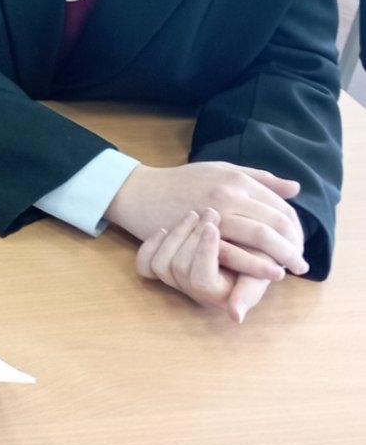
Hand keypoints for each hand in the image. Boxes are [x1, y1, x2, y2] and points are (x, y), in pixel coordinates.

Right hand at [105, 162, 307, 279]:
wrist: (142, 192)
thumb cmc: (183, 182)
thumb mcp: (221, 170)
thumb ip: (258, 179)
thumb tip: (295, 189)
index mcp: (237, 179)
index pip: (279, 205)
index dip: (295, 227)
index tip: (299, 242)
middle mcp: (229, 193)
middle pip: (276, 221)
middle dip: (293, 245)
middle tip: (301, 264)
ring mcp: (215, 212)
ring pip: (260, 236)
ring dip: (281, 256)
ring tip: (290, 271)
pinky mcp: (200, 232)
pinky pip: (234, 252)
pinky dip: (255, 265)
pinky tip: (266, 274)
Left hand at [136, 209, 274, 321]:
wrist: (247, 252)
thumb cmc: (258, 265)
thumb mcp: (260, 276)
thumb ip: (250, 292)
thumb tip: (236, 316)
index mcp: (217, 296)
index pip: (201, 279)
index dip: (204, 252)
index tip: (213, 227)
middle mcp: (193, 292)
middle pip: (179, 266)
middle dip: (193, 236)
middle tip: (211, 212)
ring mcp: (176, 280)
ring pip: (161, 263)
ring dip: (177, 234)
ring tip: (194, 214)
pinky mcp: (164, 267)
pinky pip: (145, 263)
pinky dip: (151, 245)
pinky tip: (164, 229)